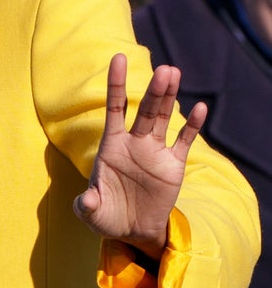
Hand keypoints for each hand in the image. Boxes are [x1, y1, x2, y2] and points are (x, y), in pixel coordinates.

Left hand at [73, 53, 207, 258]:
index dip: (116, 84)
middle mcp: (134, 142)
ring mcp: (155, 152)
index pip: (114, 107)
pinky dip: (193, 126)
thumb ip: (87, 205)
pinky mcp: (173, 166)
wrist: (132, 230)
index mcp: (111, 145)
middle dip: (154, 91)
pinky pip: (184, 142)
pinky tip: (201, 108)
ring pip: (164, 119)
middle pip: (145, 111)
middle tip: (165, 70)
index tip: (118, 58)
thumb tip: (86, 201)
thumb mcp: (92, 213)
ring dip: (170, 98)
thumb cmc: (107, 215)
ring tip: (174, 74)